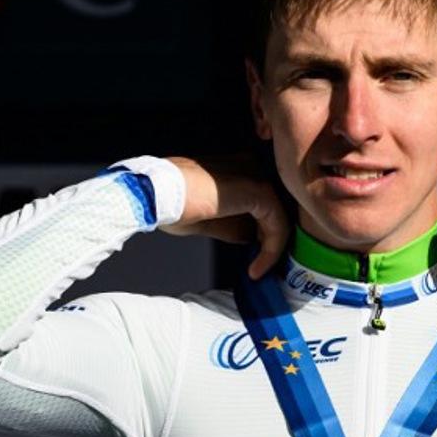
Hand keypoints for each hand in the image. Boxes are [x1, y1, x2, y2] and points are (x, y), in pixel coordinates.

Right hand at [158, 155, 290, 279]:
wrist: (156, 195)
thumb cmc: (171, 204)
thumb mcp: (209, 219)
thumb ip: (232, 225)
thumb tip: (249, 238)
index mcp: (237, 166)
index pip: (262, 202)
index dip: (263, 230)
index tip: (256, 255)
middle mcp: (251, 166)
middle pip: (274, 209)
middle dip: (271, 240)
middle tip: (261, 265)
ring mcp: (257, 176)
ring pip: (279, 218)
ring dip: (271, 249)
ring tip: (257, 270)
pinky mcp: (260, 191)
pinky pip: (278, 225)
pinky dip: (270, 250)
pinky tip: (257, 268)